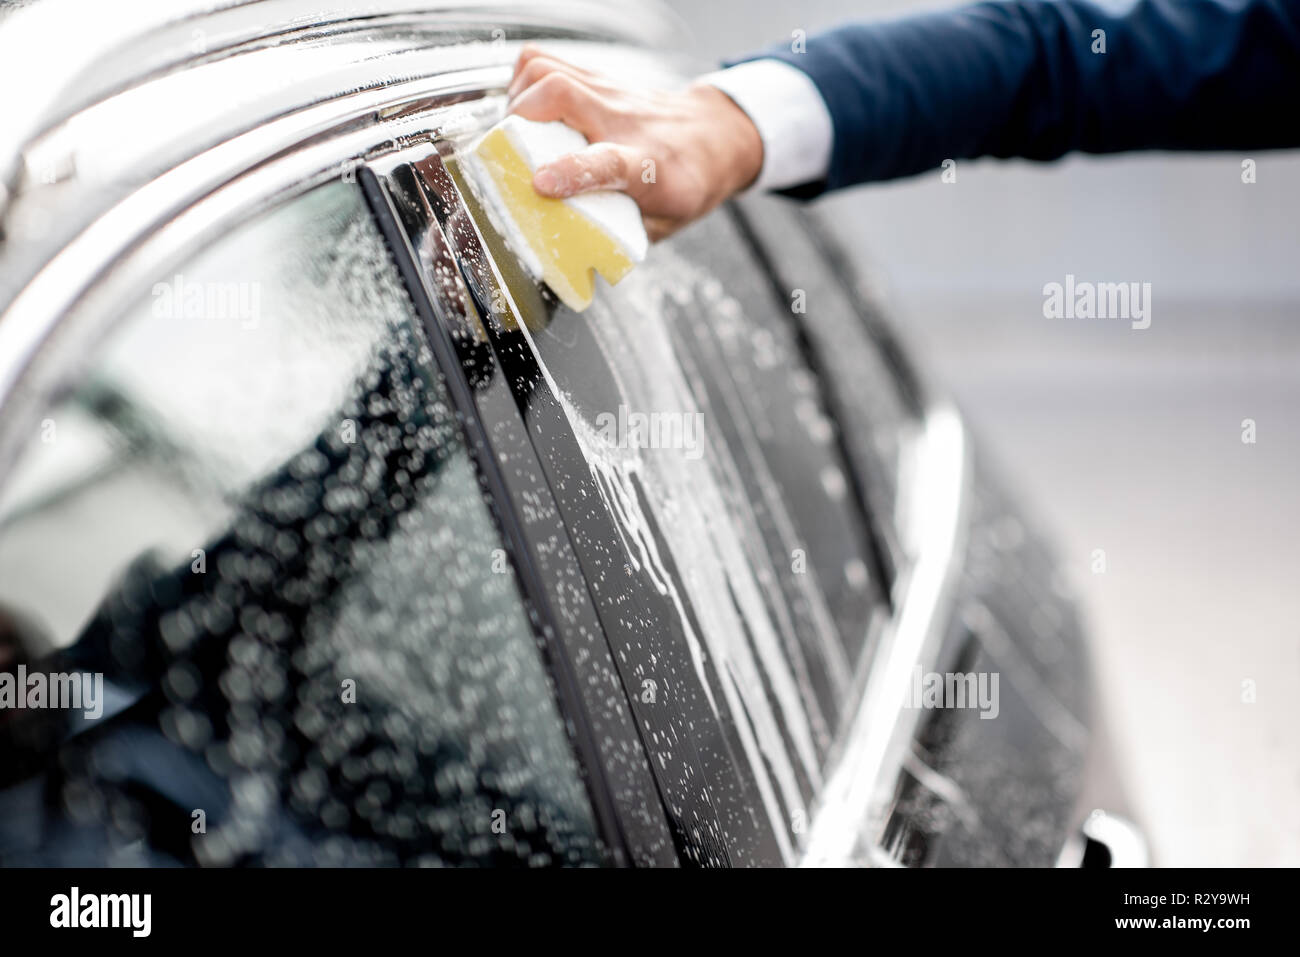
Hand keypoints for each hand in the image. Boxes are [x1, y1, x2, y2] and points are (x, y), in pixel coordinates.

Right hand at [506, 44, 763, 240]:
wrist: (718, 135)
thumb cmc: (690, 181)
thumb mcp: (664, 223)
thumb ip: (620, 235)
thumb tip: (572, 247)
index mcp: (646, 166)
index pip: (607, 162)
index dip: (570, 171)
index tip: (540, 183)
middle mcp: (625, 122)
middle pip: (563, 93)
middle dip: (520, 117)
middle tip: (506, 147)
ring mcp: (611, 94)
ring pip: (549, 69)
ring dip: (518, 96)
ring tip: (512, 127)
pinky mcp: (599, 80)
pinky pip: (549, 62)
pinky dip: (525, 79)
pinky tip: (524, 105)